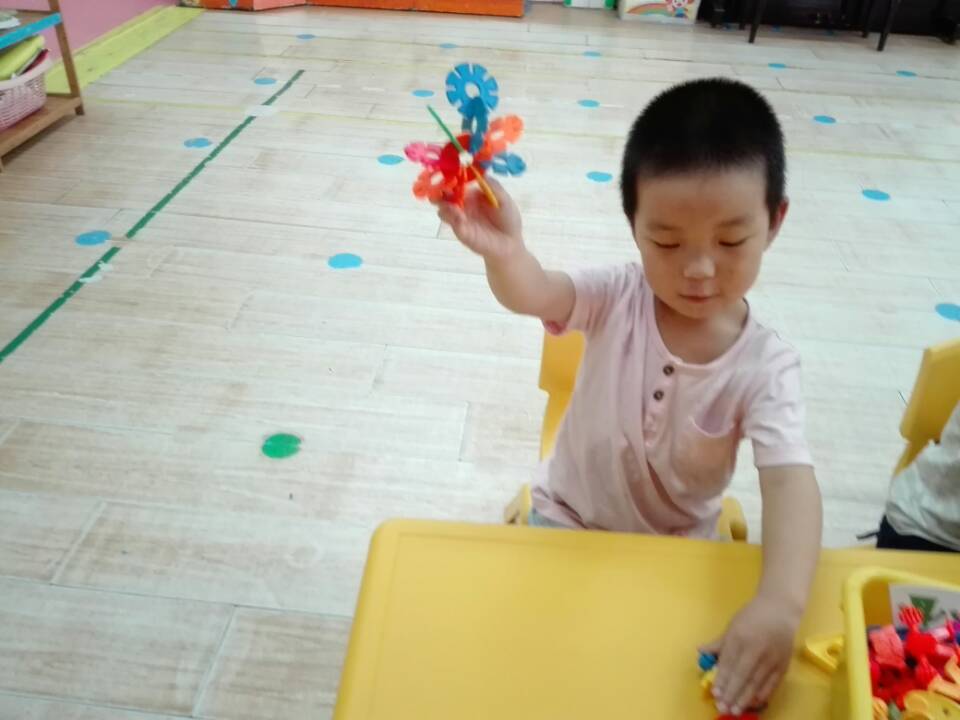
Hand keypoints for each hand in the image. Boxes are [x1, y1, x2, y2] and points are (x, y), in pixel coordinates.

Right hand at [437, 178, 522, 260]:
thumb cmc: (508, 219)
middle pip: (444, 194)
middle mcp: (462, 205)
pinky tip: (460, 216)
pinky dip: (453, 217)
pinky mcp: (461, 231)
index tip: (450, 170)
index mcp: (471, 194)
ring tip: (451, 203)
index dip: (452, 176)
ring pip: (443, 208)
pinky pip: (452, 222)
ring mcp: (460, 218)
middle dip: (439, 189)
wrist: (510, 243)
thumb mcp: (504, 199)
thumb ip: (493, 185)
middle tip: (441, 186)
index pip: (457, 182)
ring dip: (443, 203)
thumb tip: (480, 172)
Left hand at [701, 596, 797, 714]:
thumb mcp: (732, 625)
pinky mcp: (783, 664)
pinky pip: (772, 683)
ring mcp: (772, 658)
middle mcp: (756, 649)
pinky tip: (753, 703)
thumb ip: (719, 643)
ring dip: (744, 698)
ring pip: (756, 682)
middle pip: (742, 676)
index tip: (715, 694)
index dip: (722, 680)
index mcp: (740, 637)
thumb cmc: (752, 616)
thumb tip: (700, 651)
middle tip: (723, 708)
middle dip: (731, 693)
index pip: (728, 663)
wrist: (781, 609)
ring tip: (735, 710)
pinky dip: (762, 694)